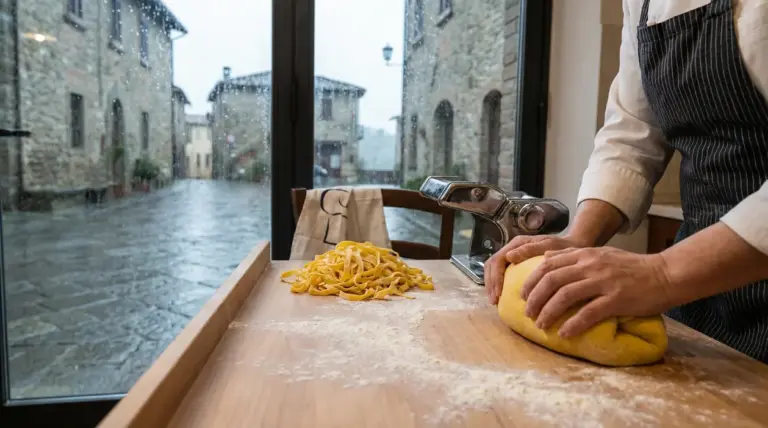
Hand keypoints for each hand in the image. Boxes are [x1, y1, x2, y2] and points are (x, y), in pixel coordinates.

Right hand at [485, 235, 583, 304]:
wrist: (574, 246)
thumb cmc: (563, 247)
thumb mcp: (549, 246)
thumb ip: (530, 249)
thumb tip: (509, 256)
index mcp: (517, 244)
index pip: (497, 260)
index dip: (495, 278)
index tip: (498, 295)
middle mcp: (512, 249)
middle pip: (491, 266)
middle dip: (491, 284)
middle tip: (494, 301)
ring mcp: (513, 257)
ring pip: (494, 271)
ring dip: (493, 286)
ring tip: (496, 302)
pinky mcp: (517, 265)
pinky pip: (503, 275)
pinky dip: (500, 286)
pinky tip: (503, 298)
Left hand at [521, 247, 674, 337]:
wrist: (666, 274)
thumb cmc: (633, 267)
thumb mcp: (601, 253)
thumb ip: (575, 256)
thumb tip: (546, 258)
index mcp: (585, 254)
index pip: (548, 264)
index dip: (531, 280)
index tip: (523, 294)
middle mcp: (591, 265)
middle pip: (551, 280)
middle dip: (535, 298)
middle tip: (528, 313)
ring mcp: (604, 281)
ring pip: (565, 296)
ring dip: (548, 312)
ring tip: (541, 325)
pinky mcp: (617, 299)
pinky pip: (588, 313)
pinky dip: (573, 324)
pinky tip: (565, 333)